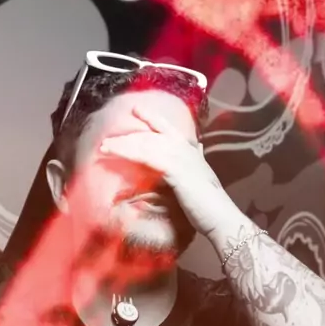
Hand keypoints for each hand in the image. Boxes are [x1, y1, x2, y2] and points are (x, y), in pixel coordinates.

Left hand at [99, 105, 235, 237]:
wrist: (220, 216)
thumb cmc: (209, 203)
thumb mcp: (202, 176)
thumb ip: (197, 160)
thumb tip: (198, 148)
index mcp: (191, 149)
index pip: (168, 128)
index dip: (152, 117)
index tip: (136, 109)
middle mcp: (185, 148)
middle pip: (151, 135)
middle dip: (128, 137)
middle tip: (108, 139)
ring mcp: (180, 156)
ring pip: (145, 144)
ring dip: (123, 145)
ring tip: (104, 147)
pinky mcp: (174, 169)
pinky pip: (145, 156)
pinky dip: (128, 153)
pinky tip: (115, 153)